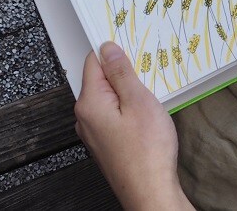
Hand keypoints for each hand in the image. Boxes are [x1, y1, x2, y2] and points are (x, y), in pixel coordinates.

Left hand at [74, 42, 193, 210]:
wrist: (150, 191)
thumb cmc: (147, 149)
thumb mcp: (139, 101)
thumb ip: (121, 73)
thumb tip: (107, 48)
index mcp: (89, 103)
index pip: (93, 62)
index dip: (113, 51)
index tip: (133, 45)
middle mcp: (85, 118)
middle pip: (101, 80)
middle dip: (124, 73)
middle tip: (149, 72)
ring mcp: (94, 133)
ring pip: (109, 98)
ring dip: (128, 92)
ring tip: (151, 95)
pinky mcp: (105, 144)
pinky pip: (113, 115)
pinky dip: (128, 109)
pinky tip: (146, 116)